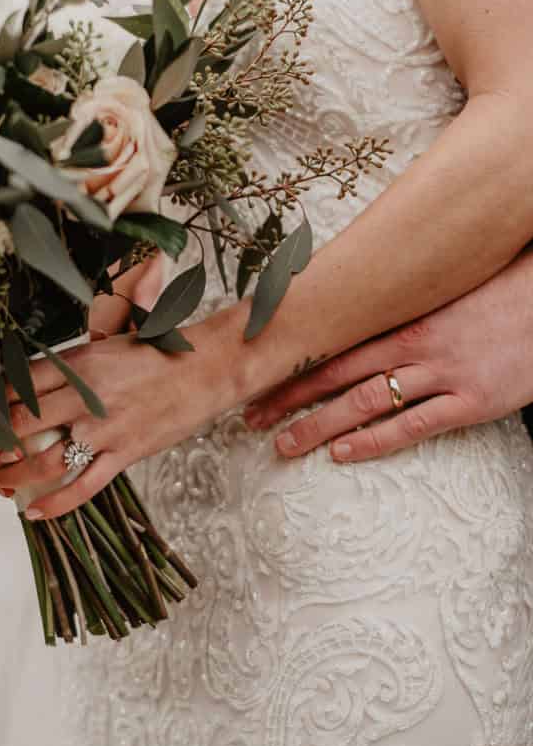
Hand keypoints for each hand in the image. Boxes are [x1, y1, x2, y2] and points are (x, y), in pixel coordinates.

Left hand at [0, 315, 238, 518]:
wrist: (210, 366)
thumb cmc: (157, 351)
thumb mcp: (106, 342)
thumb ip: (68, 362)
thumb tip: (26, 378)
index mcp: (78, 362)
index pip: (14, 385)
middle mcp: (87, 395)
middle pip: (18, 424)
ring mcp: (107, 429)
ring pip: (44, 462)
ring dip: (10, 476)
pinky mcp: (127, 454)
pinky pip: (84, 487)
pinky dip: (54, 505)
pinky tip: (32, 512)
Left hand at [245, 250, 532, 461]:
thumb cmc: (495, 291)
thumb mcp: (440, 292)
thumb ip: (398, 308)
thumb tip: (352, 317)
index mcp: (400, 316)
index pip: (331, 345)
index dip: (291, 366)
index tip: (255, 380)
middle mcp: (413, 343)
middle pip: (335, 375)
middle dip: (289, 399)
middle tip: (251, 420)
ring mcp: (443, 372)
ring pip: (364, 402)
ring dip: (319, 426)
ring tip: (285, 445)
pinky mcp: (474, 400)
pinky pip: (415, 425)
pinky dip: (375, 440)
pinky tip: (344, 453)